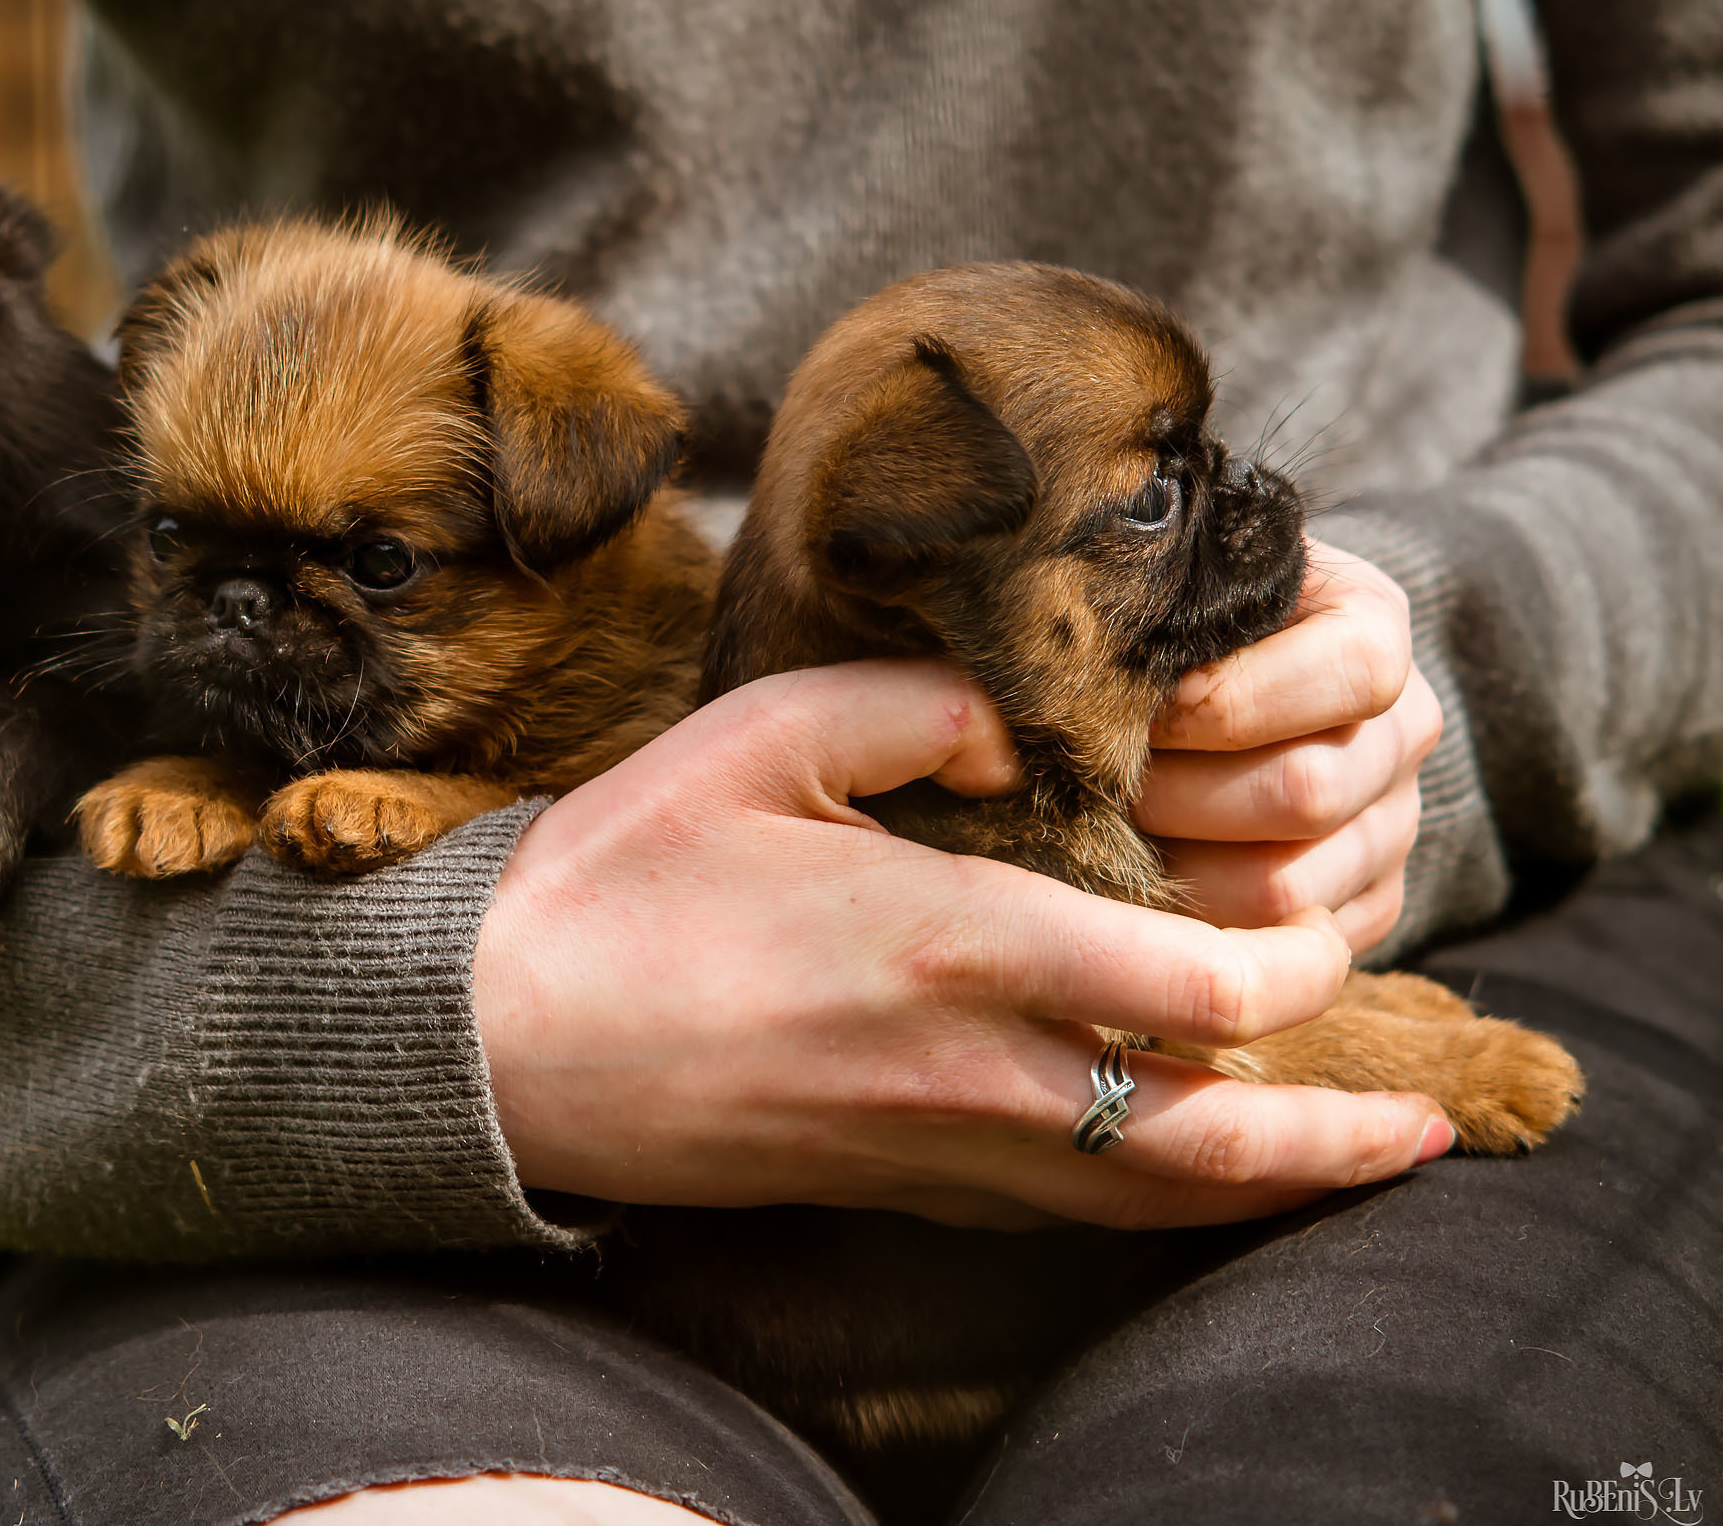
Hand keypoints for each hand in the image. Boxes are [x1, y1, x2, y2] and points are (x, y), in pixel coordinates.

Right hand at [473, 660, 1453, 1231]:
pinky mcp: (884, 1184)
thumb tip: (1035, 725)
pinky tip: (1181, 1179)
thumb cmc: (618, 877)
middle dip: (1329, 1136)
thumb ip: (921, 709)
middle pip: (1200, 1136)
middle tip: (1424, 1124)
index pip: (1189, 989)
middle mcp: (962, 1065)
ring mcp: (924, 1144)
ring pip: (1138, 1197)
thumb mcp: (757, 737)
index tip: (1318, 931)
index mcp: (947, 938)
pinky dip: (1149, 1203)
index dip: (1288, 971)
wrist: (496, 1036)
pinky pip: (1054, 1211)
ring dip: (1264, 1189)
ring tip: (1354, 1167)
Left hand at [1135, 540, 1440, 955]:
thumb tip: (1095, 658)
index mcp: (1372, 629)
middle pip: (1306, 793)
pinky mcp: (1365, 905)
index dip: (1232, 699)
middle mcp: (1401, 732)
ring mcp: (1392, 826)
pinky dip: (1194, 926)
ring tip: (1102, 836)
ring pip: (1284, 887)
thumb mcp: (1159, 590)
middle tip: (1096, 786)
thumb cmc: (1150, 628)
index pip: (1355, 670)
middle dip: (1177, 795)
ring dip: (1172, 868)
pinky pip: (1282, 946)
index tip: (1145, 710)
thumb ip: (1147, 610)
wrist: (1172, 685)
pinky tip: (1137, 885)